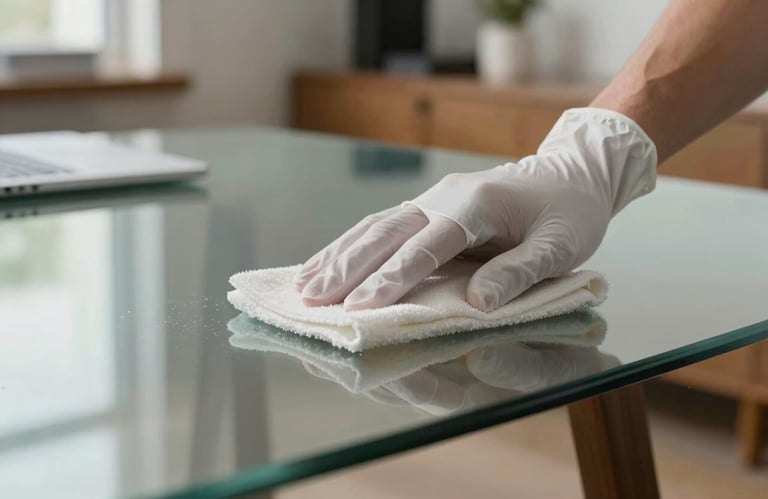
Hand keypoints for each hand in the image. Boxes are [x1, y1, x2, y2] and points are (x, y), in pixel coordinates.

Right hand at [295, 108, 655, 310]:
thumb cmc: (569, 213)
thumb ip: (520, 272)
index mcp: (476, 205)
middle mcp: (443, 197)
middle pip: (386, 232)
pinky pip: (380, 227)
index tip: (362, 307)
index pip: (427, 245)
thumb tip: (478, 302)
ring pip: (374, 227)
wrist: (570, 175)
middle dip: (348, 268)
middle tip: (314, 300)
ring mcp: (430, 199)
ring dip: (338, 257)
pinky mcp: (426, 208)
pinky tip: (326, 265)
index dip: (393, 278)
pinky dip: (349, 247)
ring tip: (304, 286)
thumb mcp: (561, 245)